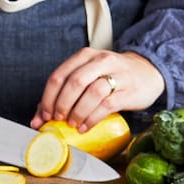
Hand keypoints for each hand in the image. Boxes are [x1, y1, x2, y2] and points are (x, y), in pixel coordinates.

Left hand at [30, 48, 164, 132]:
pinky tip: (85, 127)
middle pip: (75, 82)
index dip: (48, 98)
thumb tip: (36, 121)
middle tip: (58, 120)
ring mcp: (117, 74)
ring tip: (73, 124)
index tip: (44, 115)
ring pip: (92, 92)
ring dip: (78, 112)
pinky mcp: (129, 90)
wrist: (147, 72)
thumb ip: (62, 95)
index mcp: (85, 56)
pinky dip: (93, 118)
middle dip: (62, 104)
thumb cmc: (110, 78)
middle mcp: (101, 61)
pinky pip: (108, 105)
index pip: (59, 75)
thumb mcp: (87, 78)